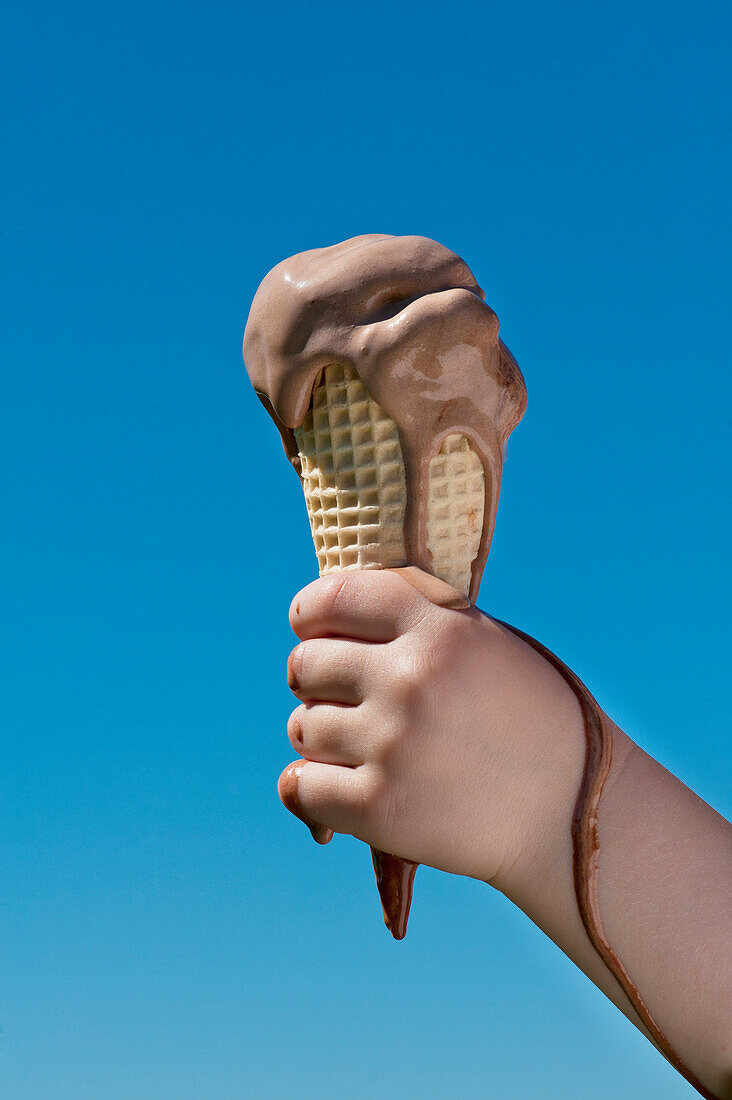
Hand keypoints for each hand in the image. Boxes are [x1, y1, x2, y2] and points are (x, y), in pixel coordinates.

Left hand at [280, 569, 585, 890]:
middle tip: (344, 699)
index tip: (309, 628)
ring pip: (301, 727)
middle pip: (306, 664)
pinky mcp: (379, 808)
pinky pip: (301, 786)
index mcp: (439, 628)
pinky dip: (310, 791)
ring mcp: (392, 744)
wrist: (571, 812)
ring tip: (365, 750)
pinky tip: (339, 789)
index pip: (333, 597)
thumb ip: (417, 620)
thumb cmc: (528, 719)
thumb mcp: (486, 643)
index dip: (309, 613)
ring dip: (321, 739)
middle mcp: (410, 678)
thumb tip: (329, 615)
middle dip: (316, 681)